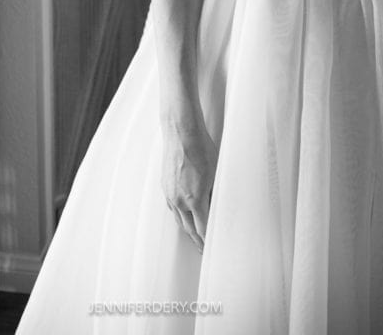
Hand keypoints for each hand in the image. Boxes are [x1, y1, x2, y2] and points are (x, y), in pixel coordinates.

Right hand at [161, 120, 217, 252]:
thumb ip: (214, 195)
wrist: (182, 133)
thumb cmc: (202, 149)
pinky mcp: (165, 185)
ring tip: (194, 237)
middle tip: (203, 249)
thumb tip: (217, 209)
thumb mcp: (215, 175)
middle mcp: (180, 200)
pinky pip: (172, 207)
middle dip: (197, 240)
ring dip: (187, 229)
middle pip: (189, 228)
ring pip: (179, 219)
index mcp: (195, 199)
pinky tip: (182, 217)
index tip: (212, 247)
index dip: (207, 240)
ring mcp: (170, 193)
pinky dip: (178, 215)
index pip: (202, 229)